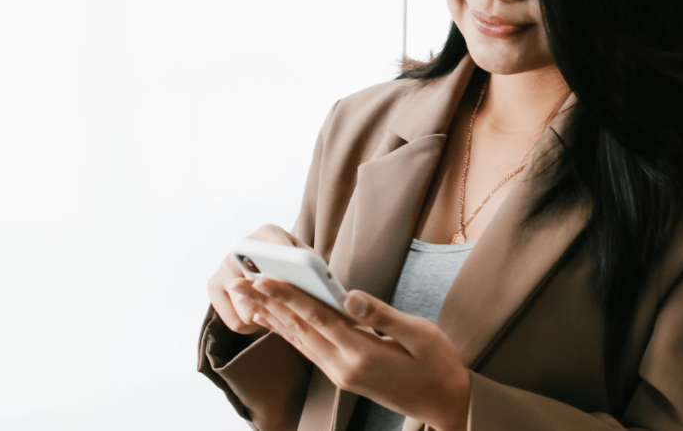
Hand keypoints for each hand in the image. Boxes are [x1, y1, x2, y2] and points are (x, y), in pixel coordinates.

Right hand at [207, 224, 311, 334]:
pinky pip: (235, 321)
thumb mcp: (309, 260)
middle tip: (291, 308)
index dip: (286, 264)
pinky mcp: (213, 285)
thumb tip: (324, 288)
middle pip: (259, 286)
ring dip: (265, 317)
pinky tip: (261, 315)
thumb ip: (314, 269)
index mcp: (269, 234)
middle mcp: (240, 246)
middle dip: (277, 302)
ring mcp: (223, 265)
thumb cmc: (296, 265)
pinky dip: (251, 326)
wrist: (267, 264)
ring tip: (277, 310)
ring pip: (248, 310)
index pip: (277, 249)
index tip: (296, 275)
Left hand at [233, 279, 470, 430]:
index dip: (288, 295)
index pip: (317, 318)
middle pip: (298, 329)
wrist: (444, 404)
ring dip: (272, 316)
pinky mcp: (342, 375)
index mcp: (362, 354)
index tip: (262, 278)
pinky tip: (276, 321)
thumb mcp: (419, 334)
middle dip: (267, 303)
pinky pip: (308, 349)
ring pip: (299, 340)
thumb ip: (381, 315)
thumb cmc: (438, 366)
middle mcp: (343, 367)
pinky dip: (288, 331)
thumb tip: (348, 295)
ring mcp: (340, 374)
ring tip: (246, 297)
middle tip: (238, 282)